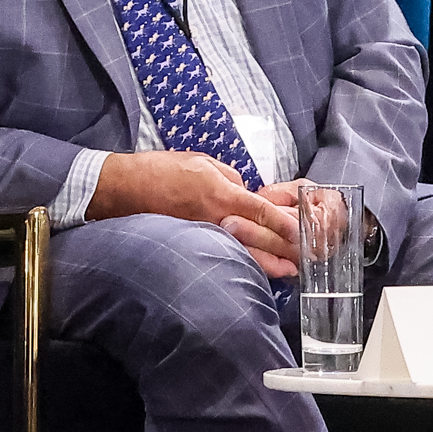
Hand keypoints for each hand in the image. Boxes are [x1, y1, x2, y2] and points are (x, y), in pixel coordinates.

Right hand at [87, 151, 299, 278]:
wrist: (125, 189)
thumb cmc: (160, 169)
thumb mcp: (200, 161)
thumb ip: (228, 176)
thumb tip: (242, 190)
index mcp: (220, 192)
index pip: (261, 210)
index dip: (285, 222)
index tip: (304, 231)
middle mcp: (216, 217)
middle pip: (258, 236)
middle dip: (284, 246)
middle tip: (307, 255)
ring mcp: (204, 233)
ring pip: (243, 251)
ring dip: (268, 261)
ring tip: (289, 270)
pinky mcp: (193, 242)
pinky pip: (223, 252)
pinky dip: (241, 261)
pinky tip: (254, 268)